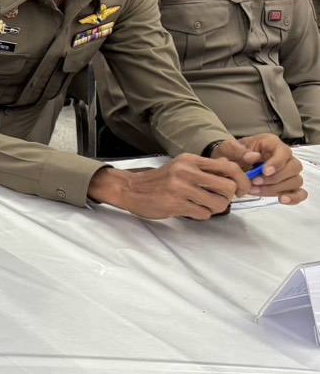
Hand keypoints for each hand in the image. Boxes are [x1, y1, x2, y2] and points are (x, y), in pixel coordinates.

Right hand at [89, 153, 249, 220]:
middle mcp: (186, 171)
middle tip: (220, 199)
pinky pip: (203, 214)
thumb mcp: (182, 166)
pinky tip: (189, 209)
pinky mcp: (175, 204)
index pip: (229, 167)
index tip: (241, 189)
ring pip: (218, 203)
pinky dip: (201, 214)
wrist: (130, 189)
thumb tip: (232, 169)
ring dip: (215, 208)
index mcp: (191, 160)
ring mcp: (180, 188)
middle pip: (228, 187)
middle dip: (228, 197)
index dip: (242, 180)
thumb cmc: (160, 180)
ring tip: (202, 205)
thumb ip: (206, 168)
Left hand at [217, 135, 306, 204]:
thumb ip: (238, 151)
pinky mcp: (286, 186)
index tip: (264, 172)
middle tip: (255, 182)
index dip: (277, 163)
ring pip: (296, 181)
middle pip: (294, 167)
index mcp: (271, 143)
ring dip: (277, 188)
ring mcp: (287, 172)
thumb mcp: (228, 148)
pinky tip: (282, 200)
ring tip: (255, 190)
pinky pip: (299, 193)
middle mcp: (283, 157)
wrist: (228, 164)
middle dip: (275, 178)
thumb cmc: (231, 154)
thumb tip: (252, 157)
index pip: (284, 152)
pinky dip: (294, 197)